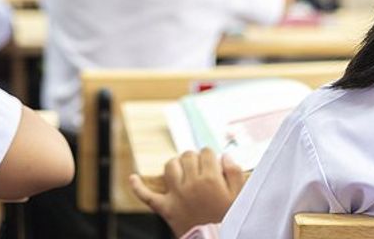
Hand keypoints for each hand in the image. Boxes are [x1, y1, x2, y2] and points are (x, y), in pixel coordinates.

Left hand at [129, 149, 244, 237]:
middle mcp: (191, 184)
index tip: (214, 165)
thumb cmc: (231, 220)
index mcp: (211, 179)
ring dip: (176, 165)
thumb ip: (235, 174)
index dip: (211, 157)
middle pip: (188, 156)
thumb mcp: (241, 198)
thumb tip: (225, 156)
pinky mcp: (166, 209)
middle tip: (201, 170)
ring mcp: (177, 195)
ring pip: (170, 167)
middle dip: (195, 159)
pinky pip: (148, 196)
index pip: (207, 152)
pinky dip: (138, 187)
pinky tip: (133, 178)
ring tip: (183, 172)